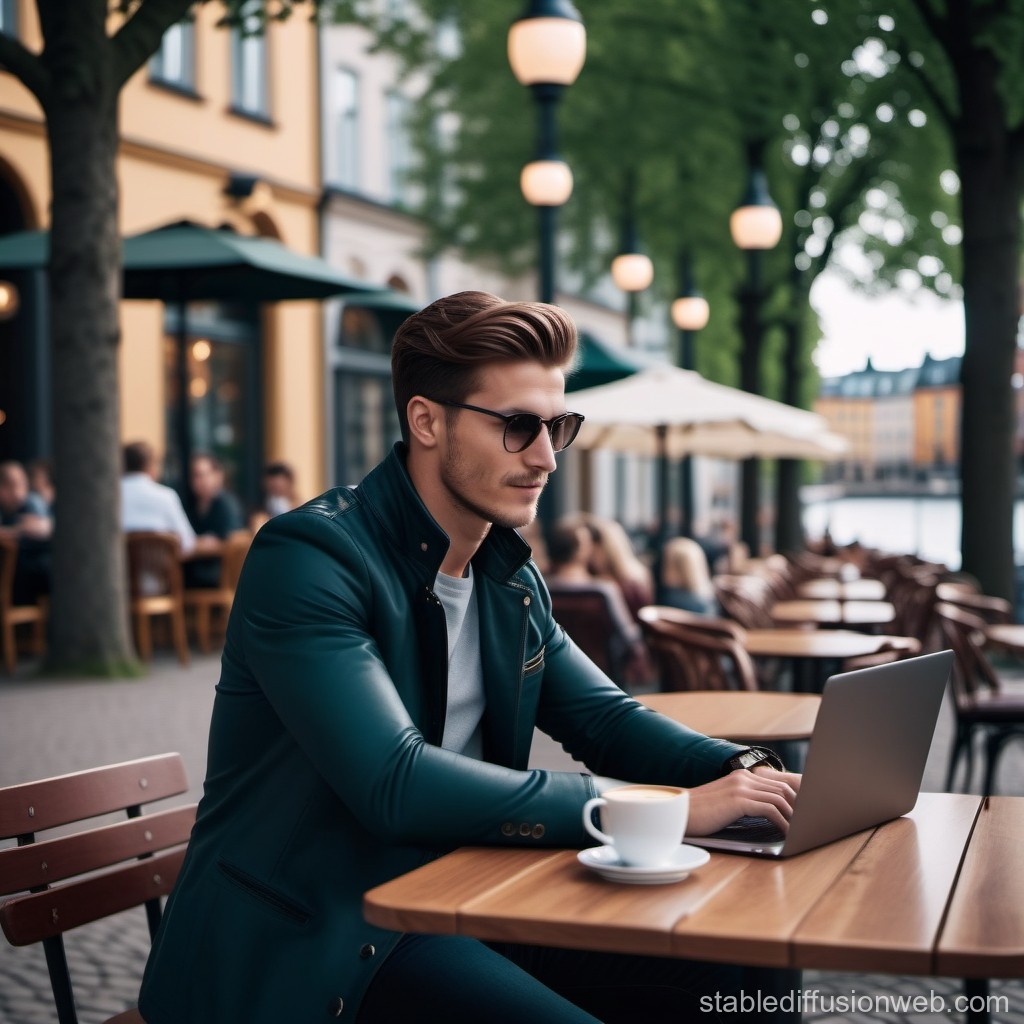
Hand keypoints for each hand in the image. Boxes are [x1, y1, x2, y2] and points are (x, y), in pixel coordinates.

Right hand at [686, 767, 801, 836]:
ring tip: (801, 830)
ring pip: (780, 797)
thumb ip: (744, 802)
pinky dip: (783, 822)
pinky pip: (771, 809)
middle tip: (810, 823)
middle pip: (784, 787)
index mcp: (741, 776)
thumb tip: (767, 814)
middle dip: (801, 806)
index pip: (778, 782)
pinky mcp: (738, 800)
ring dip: (794, 816)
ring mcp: (740, 787)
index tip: (806, 812)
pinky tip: (786, 833)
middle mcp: (743, 777)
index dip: (796, 796)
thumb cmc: (699, 814)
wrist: (676, 812)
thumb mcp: (725, 803)